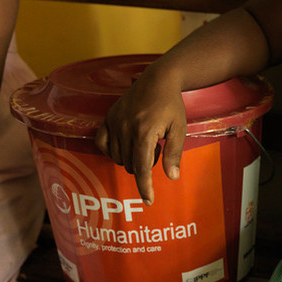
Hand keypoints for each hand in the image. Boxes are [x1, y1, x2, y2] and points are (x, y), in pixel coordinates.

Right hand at [94, 67, 186, 205]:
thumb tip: (171, 177)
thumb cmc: (171, 106)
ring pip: (118, 157)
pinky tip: (125, 145)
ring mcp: (114, 122)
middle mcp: (126, 128)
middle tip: (156, 149)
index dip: (145, 187)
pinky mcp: (107, 117)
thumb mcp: (179, 130)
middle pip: (130, 165)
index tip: (148, 201)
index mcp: (145, 132)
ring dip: (131, 158)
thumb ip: (174, 154)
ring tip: (145, 142)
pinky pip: (101, 144)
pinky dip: (112, 151)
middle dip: (144, 165)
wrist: (158, 80)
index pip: (142, 168)